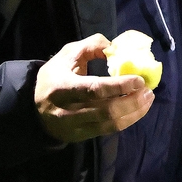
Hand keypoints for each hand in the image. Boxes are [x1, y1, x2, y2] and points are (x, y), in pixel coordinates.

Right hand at [34, 33, 153, 142]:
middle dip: (132, 101)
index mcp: (62, 87)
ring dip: (134, 112)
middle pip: (106, 110)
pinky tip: (138, 109)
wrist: (33, 108)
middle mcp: (68, 111)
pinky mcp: (81, 136)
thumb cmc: (54, 76)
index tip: (139, 80)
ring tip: (148, 99)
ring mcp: (75, 127)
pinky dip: (127, 120)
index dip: (119, 86)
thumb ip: (92, 45)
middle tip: (148, 90)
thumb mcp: (67, 54)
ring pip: (110, 124)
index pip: (95, 89)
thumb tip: (117, 48)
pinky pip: (108, 131)